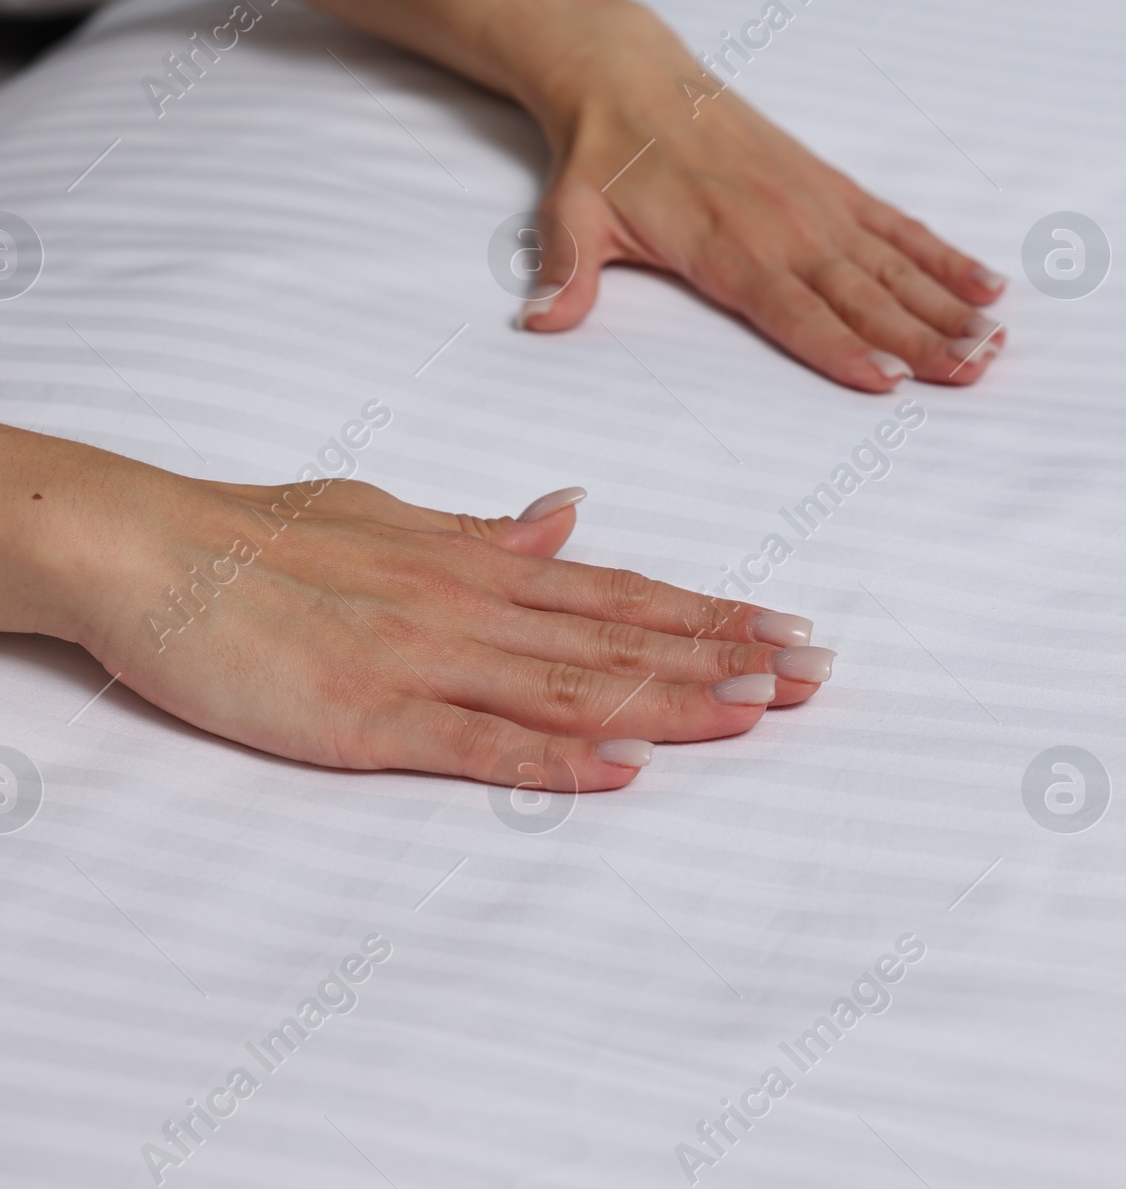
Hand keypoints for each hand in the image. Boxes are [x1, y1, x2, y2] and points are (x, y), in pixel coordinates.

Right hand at [6, 433, 828, 787]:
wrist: (162, 550)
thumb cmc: (270, 534)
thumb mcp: (390, 516)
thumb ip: (480, 528)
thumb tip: (567, 514)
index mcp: (478, 559)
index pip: (620, 590)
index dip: (710, 611)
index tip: (786, 626)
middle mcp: (472, 602)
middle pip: (620, 634)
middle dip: (723, 653)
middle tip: (813, 672)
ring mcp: (425, 659)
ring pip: (572, 682)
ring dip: (672, 697)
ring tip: (757, 710)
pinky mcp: (370, 716)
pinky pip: (479, 742)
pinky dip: (559, 753)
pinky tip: (625, 763)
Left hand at [512, 0, 1007, 392]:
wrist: (630, 76)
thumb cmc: (602, 158)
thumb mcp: (570, 214)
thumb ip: (567, 271)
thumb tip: (541, 322)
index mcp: (723, 245)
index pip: (791, 309)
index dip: (841, 347)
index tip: (890, 380)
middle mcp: (781, 227)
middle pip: (861, 295)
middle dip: (920, 337)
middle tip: (973, 371)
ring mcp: (813, 204)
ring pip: (892, 264)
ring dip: (946, 304)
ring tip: (994, 339)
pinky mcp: (829, 185)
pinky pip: (895, 225)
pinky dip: (941, 255)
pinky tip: (986, 283)